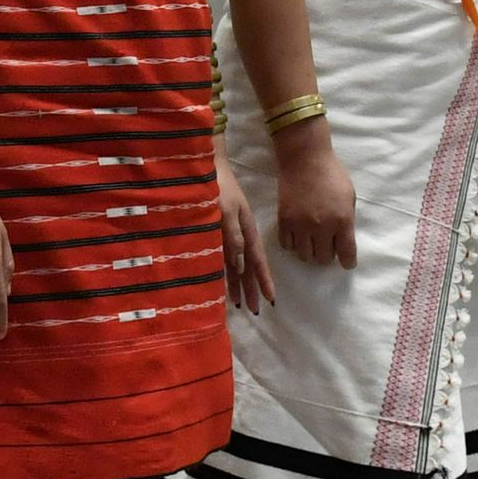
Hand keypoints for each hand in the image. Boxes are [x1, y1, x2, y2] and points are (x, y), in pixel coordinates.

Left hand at [216, 152, 275, 313]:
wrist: (206, 168)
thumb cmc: (217, 186)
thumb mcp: (226, 208)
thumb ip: (232, 234)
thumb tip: (240, 263)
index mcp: (247, 230)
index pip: (257, 261)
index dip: (264, 280)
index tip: (271, 299)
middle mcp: (240, 236)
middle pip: (249, 268)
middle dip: (253, 289)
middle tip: (256, 310)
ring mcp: (229, 235)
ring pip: (236, 266)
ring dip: (239, 285)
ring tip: (242, 305)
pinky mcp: (216, 233)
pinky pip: (223, 259)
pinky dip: (225, 274)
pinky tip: (225, 285)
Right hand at [274, 120, 358, 269]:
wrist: (305, 159)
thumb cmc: (332, 174)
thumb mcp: (349, 197)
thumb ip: (346, 220)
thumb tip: (343, 240)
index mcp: (342, 220)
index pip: (347, 255)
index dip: (347, 262)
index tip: (346, 262)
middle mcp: (322, 227)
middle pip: (323, 259)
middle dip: (327, 255)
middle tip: (326, 245)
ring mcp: (301, 225)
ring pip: (304, 256)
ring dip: (309, 251)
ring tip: (311, 240)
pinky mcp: (284, 221)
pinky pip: (287, 245)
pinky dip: (293, 243)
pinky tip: (297, 234)